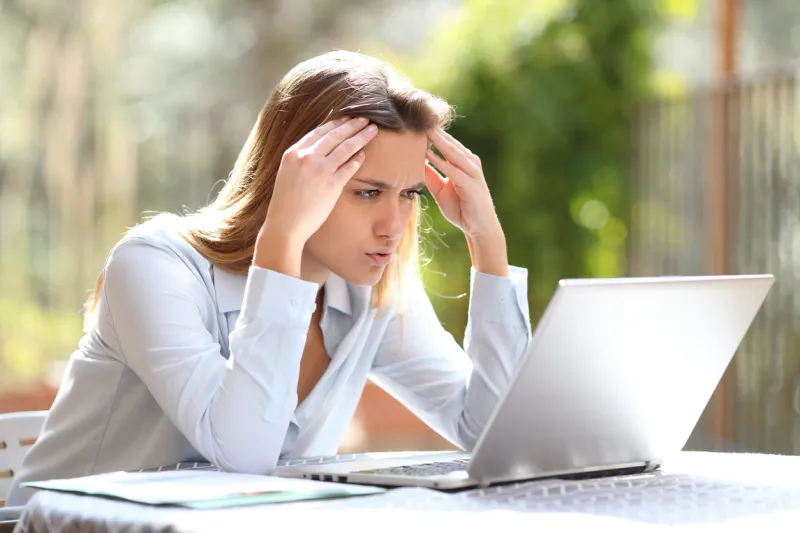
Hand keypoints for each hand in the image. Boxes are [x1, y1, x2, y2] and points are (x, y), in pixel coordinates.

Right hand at [254, 117, 377, 275]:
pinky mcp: (331, 184)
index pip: (319, 132)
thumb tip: (320, 151)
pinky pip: (348, 167)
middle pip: (335, 135)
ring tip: (371, 130)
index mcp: (293, 153)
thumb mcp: (288, 173)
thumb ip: (302, 160)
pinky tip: (363, 155)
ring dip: (360, 137)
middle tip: (365, 119)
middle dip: (352, 125)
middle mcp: (306, 158)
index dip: (335, 124)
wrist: (285, 224)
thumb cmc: (286, 203)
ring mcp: (320, 170)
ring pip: (345, 148)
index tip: (346, 119)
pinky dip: (357, 159)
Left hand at [424, 128, 508, 276]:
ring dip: (437, 140)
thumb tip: (417, 164)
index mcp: (463, 161)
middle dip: (433, 130)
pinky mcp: (470, 183)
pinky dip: (439, 161)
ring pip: (451, 151)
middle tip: (416, 116)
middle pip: (448, 142)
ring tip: (421, 128)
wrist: (480, 227)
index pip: (445, 142)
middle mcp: (469, 162)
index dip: (431, 132)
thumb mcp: (441, 190)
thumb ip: (431, 176)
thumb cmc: (462, 207)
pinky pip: (452, 169)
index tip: (414, 122)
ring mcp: (471, 171)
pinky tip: (427, 153)